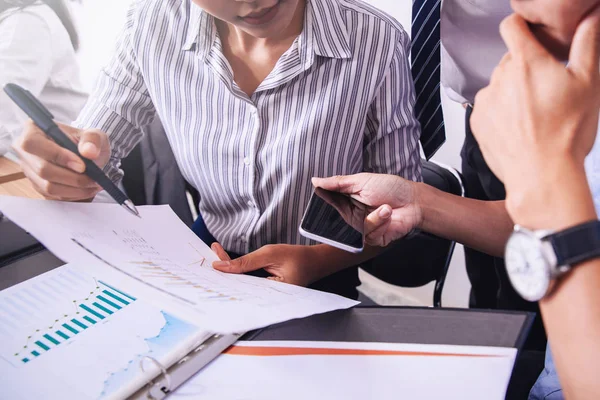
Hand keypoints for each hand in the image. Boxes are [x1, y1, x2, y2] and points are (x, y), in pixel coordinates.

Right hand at [12, 121, 110, 200]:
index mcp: (33, 130)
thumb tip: (89, 152)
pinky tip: (87, 189)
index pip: (33, 143)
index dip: (58, 155)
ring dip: (75, 189)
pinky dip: (73, 195)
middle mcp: (25, 151)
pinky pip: (53, 196)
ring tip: (94, 184)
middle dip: (72, 178)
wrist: (86, 155)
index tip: (82, 166)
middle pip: (42, 169)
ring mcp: (29, 170)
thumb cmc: (86, 142)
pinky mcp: (37, 185)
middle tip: (94, 178)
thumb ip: (92, 139)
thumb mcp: (94, 135)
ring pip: (48, 186)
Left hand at [211, 243, 321, 286]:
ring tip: (218, 257)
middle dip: (226, 272)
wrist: (315, 261)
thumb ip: (246, 262)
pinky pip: (249, 283)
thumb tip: (223, 267)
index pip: (242, 285)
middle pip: (240, 286)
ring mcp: (267, 296)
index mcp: (272, 294)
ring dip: (232, 271)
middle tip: (213, 257)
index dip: (228, 272)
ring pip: (243, 284)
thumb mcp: (270, 254)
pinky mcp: (266, 290)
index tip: (215, 263)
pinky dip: (241, 272)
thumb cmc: (298, 257)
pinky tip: (230, 264)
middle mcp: (268, 299)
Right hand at [312, 173, 421, 246]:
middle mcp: (353, 217)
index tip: (325, 200)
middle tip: (361, 203)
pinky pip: (368, 236)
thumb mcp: (361, 180)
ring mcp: (363, 229)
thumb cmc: (391, 187)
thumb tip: (316, 180)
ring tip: (385, 208)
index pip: (329, 206)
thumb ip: (337, 183)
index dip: (325, 206)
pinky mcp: (375, 238)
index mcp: (347, 202)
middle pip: (338, 223)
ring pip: (355, 230)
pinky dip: (380, 224)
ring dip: (373, 218)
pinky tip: (388, 215)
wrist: (414, 200)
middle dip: (350, 214)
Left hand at [471, 11, 599, 228]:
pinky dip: (501, 112)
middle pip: (510, 60)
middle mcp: (499, 79)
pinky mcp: (477, 122)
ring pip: (499, 85)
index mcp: (526, 63)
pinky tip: (520, 127)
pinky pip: (488, 107)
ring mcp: (485, 101)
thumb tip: (590, 17)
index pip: (512, 25)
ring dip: (512, 91)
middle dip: (526, 67)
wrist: (541, 176)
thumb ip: (586, 44)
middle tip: (547, 88)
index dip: (522, 26)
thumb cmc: (566, 133)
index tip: (532, 34)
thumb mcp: (588, 83)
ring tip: (534, 114)